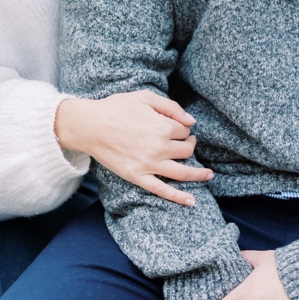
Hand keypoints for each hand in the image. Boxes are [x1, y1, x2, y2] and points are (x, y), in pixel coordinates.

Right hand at [53, 91, 211, 205]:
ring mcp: (149, 165)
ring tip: (208, 175)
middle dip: (190, 145)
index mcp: (163, 127)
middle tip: (187, 142)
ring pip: (182, 173)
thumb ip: (171, 107)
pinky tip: (192, 202)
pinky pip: (162, 191)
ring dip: (199, 175)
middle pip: (186, 150)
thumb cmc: (116, 108)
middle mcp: (160, 148)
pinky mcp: (138, 177)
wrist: (89, 126)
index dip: (183, 128)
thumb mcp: (145, 97)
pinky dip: (179, 198)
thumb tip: (191, 122)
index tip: (177, 127)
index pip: (184, 131)